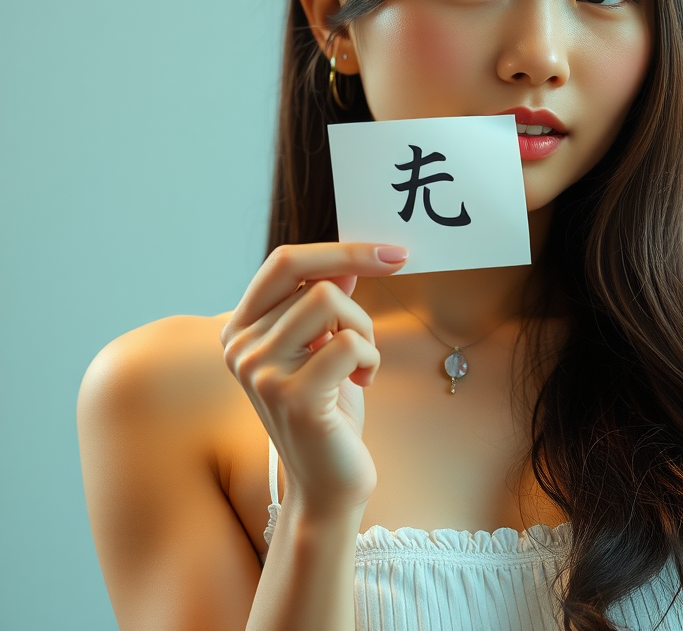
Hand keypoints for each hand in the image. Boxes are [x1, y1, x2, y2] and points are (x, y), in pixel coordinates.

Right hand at [220, 242, 407, 515]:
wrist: (328, 484)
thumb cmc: (329, 410)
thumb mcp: (325, 345)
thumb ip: (325, 301)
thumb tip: (346, 261)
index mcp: (240, 327)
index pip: (285, 260)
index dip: (341, 249)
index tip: (392, 253)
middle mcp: (239, 346)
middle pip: (317, 282)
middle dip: (357, 310)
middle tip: (365, 344)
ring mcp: (260, 371)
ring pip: (332, 303)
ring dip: (365, 333)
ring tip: (359, 368)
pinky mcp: (292, 395)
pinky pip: (350, 343)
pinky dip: (371, 360)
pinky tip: (360, 384)